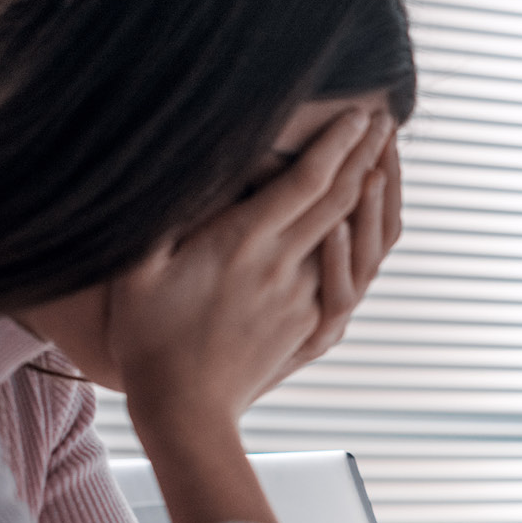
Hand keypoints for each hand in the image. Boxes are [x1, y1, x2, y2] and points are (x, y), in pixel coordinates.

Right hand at [109, 109, 394, 434]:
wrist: (186, 409)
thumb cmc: (148, 336)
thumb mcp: (137, 268)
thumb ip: (162, 213)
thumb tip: (172, 161)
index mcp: (244, 244)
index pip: (306, 182)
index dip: (336, 143)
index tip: (357, 113)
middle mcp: (285, 267)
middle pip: (341, 201)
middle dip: (366, 155)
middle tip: (384, 118)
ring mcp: (304, 298)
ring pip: (356, 239)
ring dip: (373, 195)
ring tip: (384, 159)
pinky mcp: (313, 325)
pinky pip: (351, 276)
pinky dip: (364, 242)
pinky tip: (366, 223)